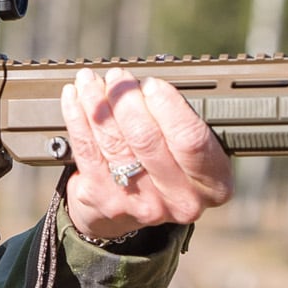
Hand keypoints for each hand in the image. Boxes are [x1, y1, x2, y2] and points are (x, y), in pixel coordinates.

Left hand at [59, 68, 233, 239]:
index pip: (190, 140)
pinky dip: (78, 118)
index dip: (167, 106)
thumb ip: (180, 121)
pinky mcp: (105, 200)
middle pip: (146, 139)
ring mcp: (141, 204)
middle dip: (126, 99)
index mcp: (213, 183)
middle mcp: (181, 199)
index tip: (151, 83)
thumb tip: (142, 85)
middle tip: (117, 77)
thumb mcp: (193, 148)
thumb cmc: (171, 164)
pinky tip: (74, 98)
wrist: (136, 210)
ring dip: (97, 104)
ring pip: (114, 143)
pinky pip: (87, 151)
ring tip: (90, 81)